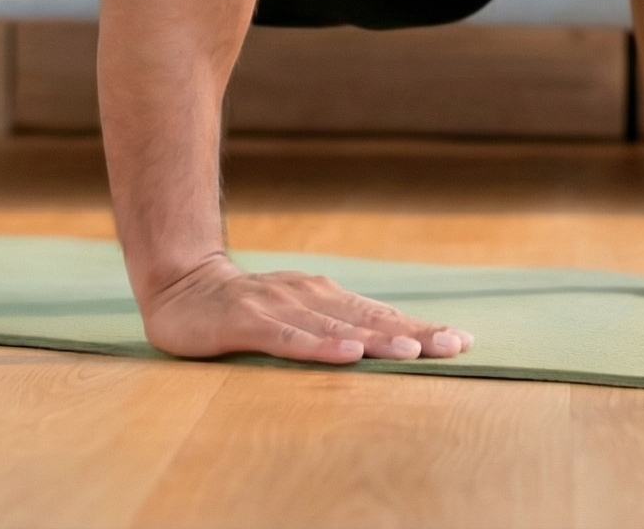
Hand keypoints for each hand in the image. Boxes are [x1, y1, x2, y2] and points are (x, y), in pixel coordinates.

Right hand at [140, 255, 473, 364]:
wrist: (180, 286)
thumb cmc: (245, 307)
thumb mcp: (296, 313)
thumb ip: (336, 323)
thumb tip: (394, 335)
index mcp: (325, 297)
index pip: (382, 316)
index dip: (422, 328)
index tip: (463, 341)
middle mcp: (309, 297)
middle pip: (370, 320)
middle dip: (415, 334)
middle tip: (455, 345)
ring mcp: (279, 308)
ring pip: (337, 328)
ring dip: (377, 341)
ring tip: (414, 352)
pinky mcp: (248, 323)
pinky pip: (289, 339)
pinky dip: (320, 348)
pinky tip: (347, 356)